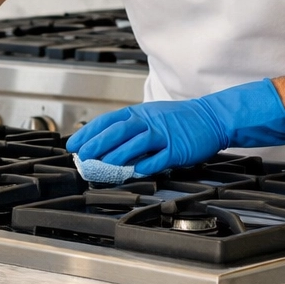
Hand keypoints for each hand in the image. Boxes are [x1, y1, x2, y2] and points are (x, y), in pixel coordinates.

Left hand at [67, 79, 284, 176]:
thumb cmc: (178, 120)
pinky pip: (159, 157)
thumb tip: (104, 144)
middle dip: (97, 144)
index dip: (89, 133)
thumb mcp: (150, 117)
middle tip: (82, 156)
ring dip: (117, 155)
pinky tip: (135, 171)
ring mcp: (163, 134)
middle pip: (117, 131)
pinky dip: (146, 164)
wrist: (211, 118)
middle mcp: (148, 121)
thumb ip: (130, 129)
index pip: (107, 121)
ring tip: (102, 165)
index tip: (73, 144)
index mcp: (138, 113)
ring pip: (135, 143)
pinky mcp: (178, 148)